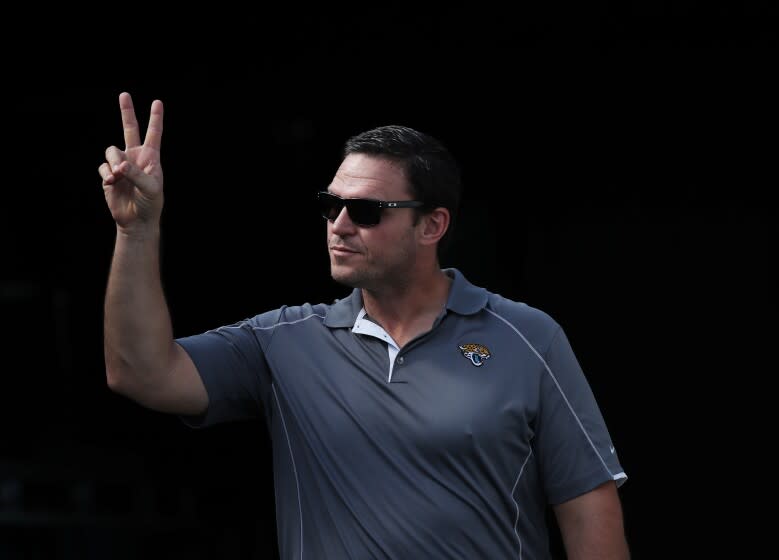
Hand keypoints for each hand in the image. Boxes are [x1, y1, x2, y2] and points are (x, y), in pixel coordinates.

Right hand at [99, 92, 163, 232]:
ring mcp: (121, 164)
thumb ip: (136, 173)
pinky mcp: (108, 175)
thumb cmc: (150, 203)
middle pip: (129, 129)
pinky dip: (107, 175)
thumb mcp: (150, 188)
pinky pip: (103, 167)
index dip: (156, 118)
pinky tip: (113, 184)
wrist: (136, 221)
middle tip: (124, 94)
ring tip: (118, 176)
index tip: (157, 102)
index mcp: (151, 157)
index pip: (154, 134)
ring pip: (111, 150)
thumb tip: (119, 165)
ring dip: (113, 162)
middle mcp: (135, 157)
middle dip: (127, 112)